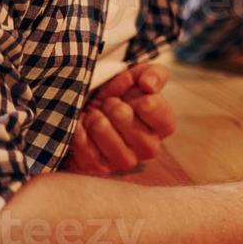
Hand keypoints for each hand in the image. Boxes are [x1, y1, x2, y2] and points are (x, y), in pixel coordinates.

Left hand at [61, 63, 176, 174]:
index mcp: (164, 126)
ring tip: (96, 114)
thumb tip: (149, 85)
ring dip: (93, 116)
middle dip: (110, 103)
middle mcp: (150, 148)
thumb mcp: (140, 77)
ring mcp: (125, 161)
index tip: (129, 96)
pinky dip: (78, 129)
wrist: (93, 113)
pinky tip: (83, 126)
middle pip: (122, 115)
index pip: (149, 105)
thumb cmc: (122, 96)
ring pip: (101, 129)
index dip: (134, 94)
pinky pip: (82, 144)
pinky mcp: (100, 169)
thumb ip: (153, 74)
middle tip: (108, 105)